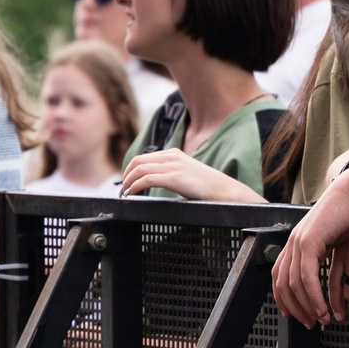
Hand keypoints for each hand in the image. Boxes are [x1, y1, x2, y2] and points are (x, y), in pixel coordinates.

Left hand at [120, 146, 262, 203]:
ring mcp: (173, 166)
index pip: (144, 157)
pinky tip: (133, 193)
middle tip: (124, 188)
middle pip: (138, 160)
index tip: (128, 182)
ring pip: (140, 169)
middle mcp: (172, 156)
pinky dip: (135, 186)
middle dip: (126, 175)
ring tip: (126, 193)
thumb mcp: (187, 174)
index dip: (131, 169)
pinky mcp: (175, 178)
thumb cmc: (207, 187)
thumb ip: (173, 173)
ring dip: (128, 181)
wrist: (224, 190)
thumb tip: (157, 181)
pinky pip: (147, 179)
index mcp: (174, 153)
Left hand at [273, 173, 348, 325]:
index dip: (284, 298)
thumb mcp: (335, 237)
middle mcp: (294, 242)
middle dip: (295, 308)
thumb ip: (327, 254)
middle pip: (283, 284)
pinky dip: (314, 298)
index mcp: (298, 241)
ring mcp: (299, 241)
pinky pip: (307, 278)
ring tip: (321, 320)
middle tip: (310, 323)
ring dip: (307, 306)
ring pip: (294, 285)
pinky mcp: (310, 242)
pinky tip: (324, 308)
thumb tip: (330, 272)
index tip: (296, 315)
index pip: (280, 276)